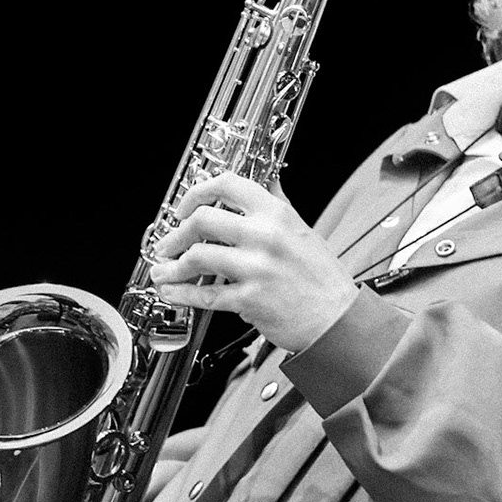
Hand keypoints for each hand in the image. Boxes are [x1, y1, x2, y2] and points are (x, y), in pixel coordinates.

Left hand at [149, 173, 357, 351]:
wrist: (337, 319)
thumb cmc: (322, 278)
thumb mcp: (303, 230)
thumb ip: (278, 205)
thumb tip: (265, 181)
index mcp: (277, 213)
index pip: (227, 185)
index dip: (197, 192)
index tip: (185, 206)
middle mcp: (265, 236)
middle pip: (202, 220)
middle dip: (176, 233)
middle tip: (168, 243)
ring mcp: (256, 268)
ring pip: (197, 257)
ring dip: (172, 266)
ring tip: (164, 270)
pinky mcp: (250, 299)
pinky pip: (205, 294)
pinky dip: (182, 293)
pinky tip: (173, 291)